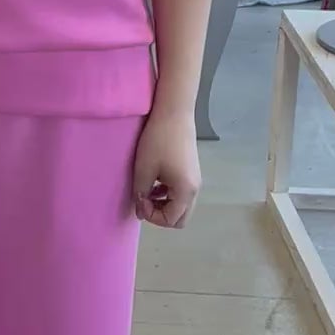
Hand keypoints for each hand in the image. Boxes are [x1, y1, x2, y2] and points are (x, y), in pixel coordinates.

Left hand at [133, 106, 200, 228]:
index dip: (152, 216)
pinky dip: (168, 195)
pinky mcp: (191, 172)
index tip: (140, 200)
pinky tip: (155, 182)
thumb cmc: (157, 142)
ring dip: (164, 205)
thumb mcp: (144, 170)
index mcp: (185, 192)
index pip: (170, 220)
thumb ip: (141, 194)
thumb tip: (140, 211)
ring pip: (181, 207)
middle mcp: (194, 190)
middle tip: (144, 201)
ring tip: (147, 190)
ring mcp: (195, 181)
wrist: (173, 114)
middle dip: (160, 215)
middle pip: (180, 218)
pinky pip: (181, 194)